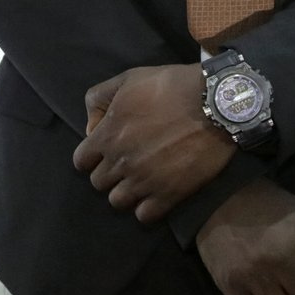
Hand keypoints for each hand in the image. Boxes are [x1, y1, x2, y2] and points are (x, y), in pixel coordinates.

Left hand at [73, 64, 233, 221]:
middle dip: (108, 174)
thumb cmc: (169, 86)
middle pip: (99, 183)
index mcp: (107, 135)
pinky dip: (146, 208)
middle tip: (125, 164)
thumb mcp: (126, 79)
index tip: (103, 153)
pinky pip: (144, 216)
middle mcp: (120, 162)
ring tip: (139, 181)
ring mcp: (144, 181)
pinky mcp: (169, 194)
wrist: (213, 103)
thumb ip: (98, 100)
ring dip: (125, 192)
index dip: (91, 157)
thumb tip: (91, 128)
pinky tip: (155, 194)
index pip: (81, 161)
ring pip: (118, 202)